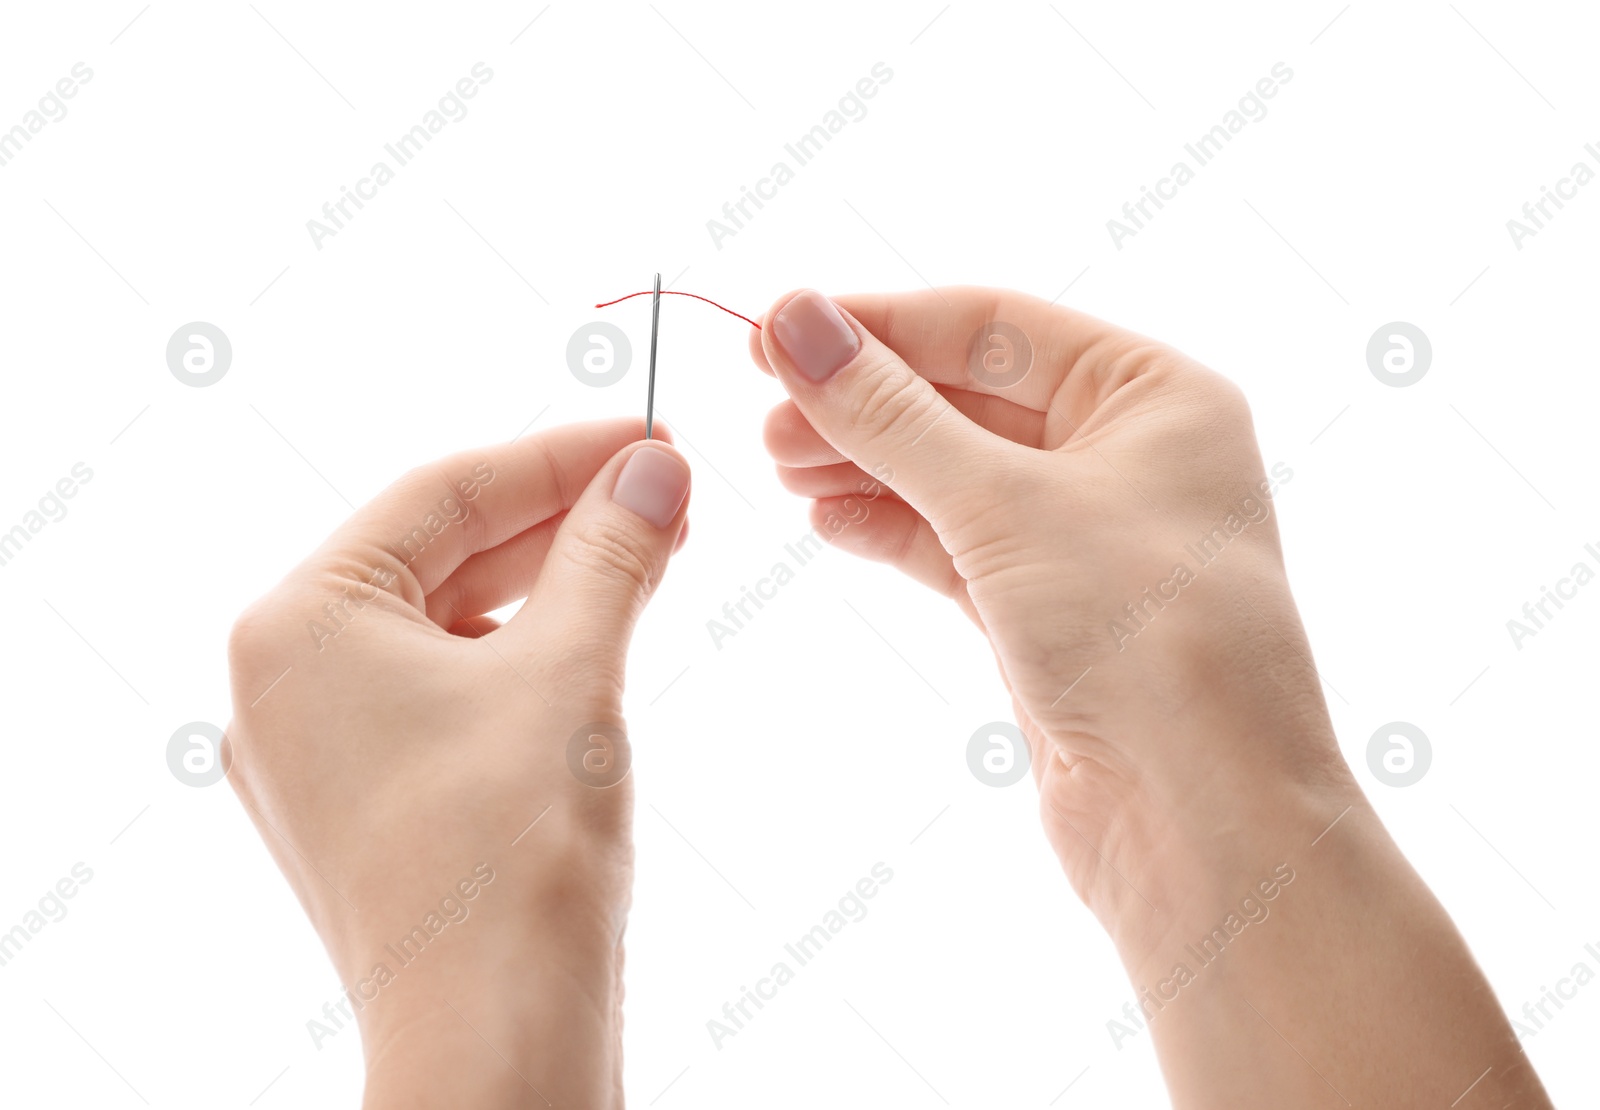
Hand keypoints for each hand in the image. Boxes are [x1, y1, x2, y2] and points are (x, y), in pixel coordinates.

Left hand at [226, 419, 689, 1109]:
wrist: (497, 1039)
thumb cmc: (512, 854)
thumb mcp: (571, 670)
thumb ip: (610, 553)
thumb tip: (655, 469)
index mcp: (297, 627)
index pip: (441, 494)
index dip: (560, 456)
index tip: (650, 435)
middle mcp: (285, 682)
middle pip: (440, 555)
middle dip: (561, 520)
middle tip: (665, 488)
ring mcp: (320, 748)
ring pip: (449, 623)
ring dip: (552, 585)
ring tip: (652, 550)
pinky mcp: (367, 801)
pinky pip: (447, 690)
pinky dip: (524, 653)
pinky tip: (600, 630)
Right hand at [750, 287, 1336, 944]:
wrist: (1204, 822)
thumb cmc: (1145, 639)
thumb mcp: (1005, 505)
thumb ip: (892, 414)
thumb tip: (795, 320)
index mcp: (1153, 395)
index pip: (993, 327)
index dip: (878, 326)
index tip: (775, 332)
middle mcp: (1130, 455)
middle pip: (968, 399)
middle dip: (864, 405)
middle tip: (765, 418)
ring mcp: (1090, 539)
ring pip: (955, 476)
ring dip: (867, 466)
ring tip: (781, 469)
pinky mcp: (1052, 614)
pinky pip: (957, 546)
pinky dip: (893, 529)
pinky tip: (830, 520)